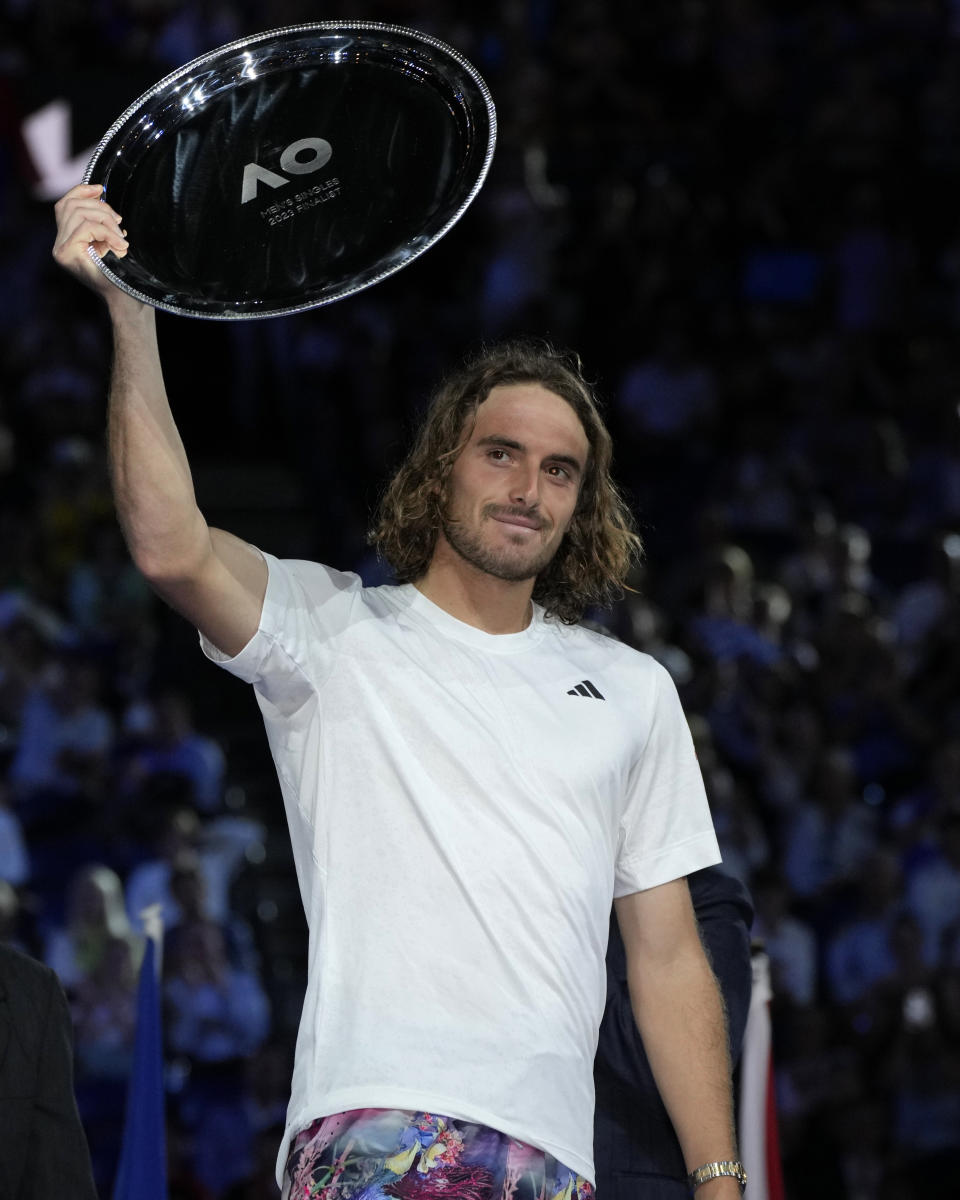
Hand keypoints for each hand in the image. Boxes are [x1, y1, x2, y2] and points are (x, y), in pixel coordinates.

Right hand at [52, 183, 128, 298]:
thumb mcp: (111, 240)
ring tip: (121, 238)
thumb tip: (99, 192)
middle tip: (120, 223)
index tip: (102, 189)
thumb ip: (100, 220)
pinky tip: (120, 245)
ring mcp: (61, 249)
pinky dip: (107, 232)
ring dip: (106, 221)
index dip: (81, 191)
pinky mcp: (67, 253)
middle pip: (72, 205)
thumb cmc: (122, 274)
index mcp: (67, 239)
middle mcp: (59, 244)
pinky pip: (86, 227)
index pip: (65, 204)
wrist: (125, 301)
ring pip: (79, 213)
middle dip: (101, 208)